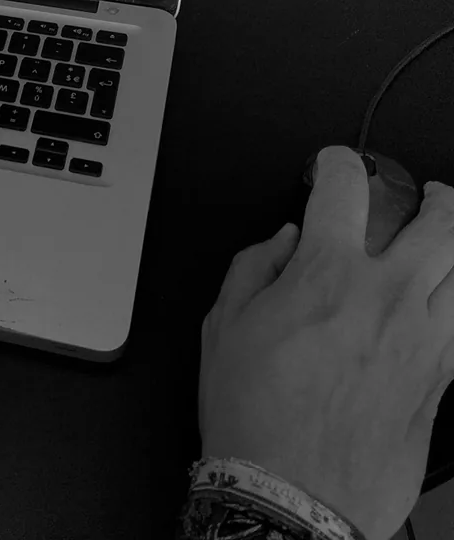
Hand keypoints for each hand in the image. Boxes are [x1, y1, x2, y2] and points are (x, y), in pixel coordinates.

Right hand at [199, 146, 453, 539]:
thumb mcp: (222, 324)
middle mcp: (387, 298)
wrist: (294, 492)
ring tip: (448, 236)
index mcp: (327, 275)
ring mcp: (425, 339)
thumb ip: (254, 267)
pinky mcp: (443, 379)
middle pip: (439, 221)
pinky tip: (448, 297)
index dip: (337, 162)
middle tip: (424, 193)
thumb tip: (284, 241)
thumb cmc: (255, 412)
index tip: (332, 165)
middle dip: (434, 195)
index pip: (345, 187)